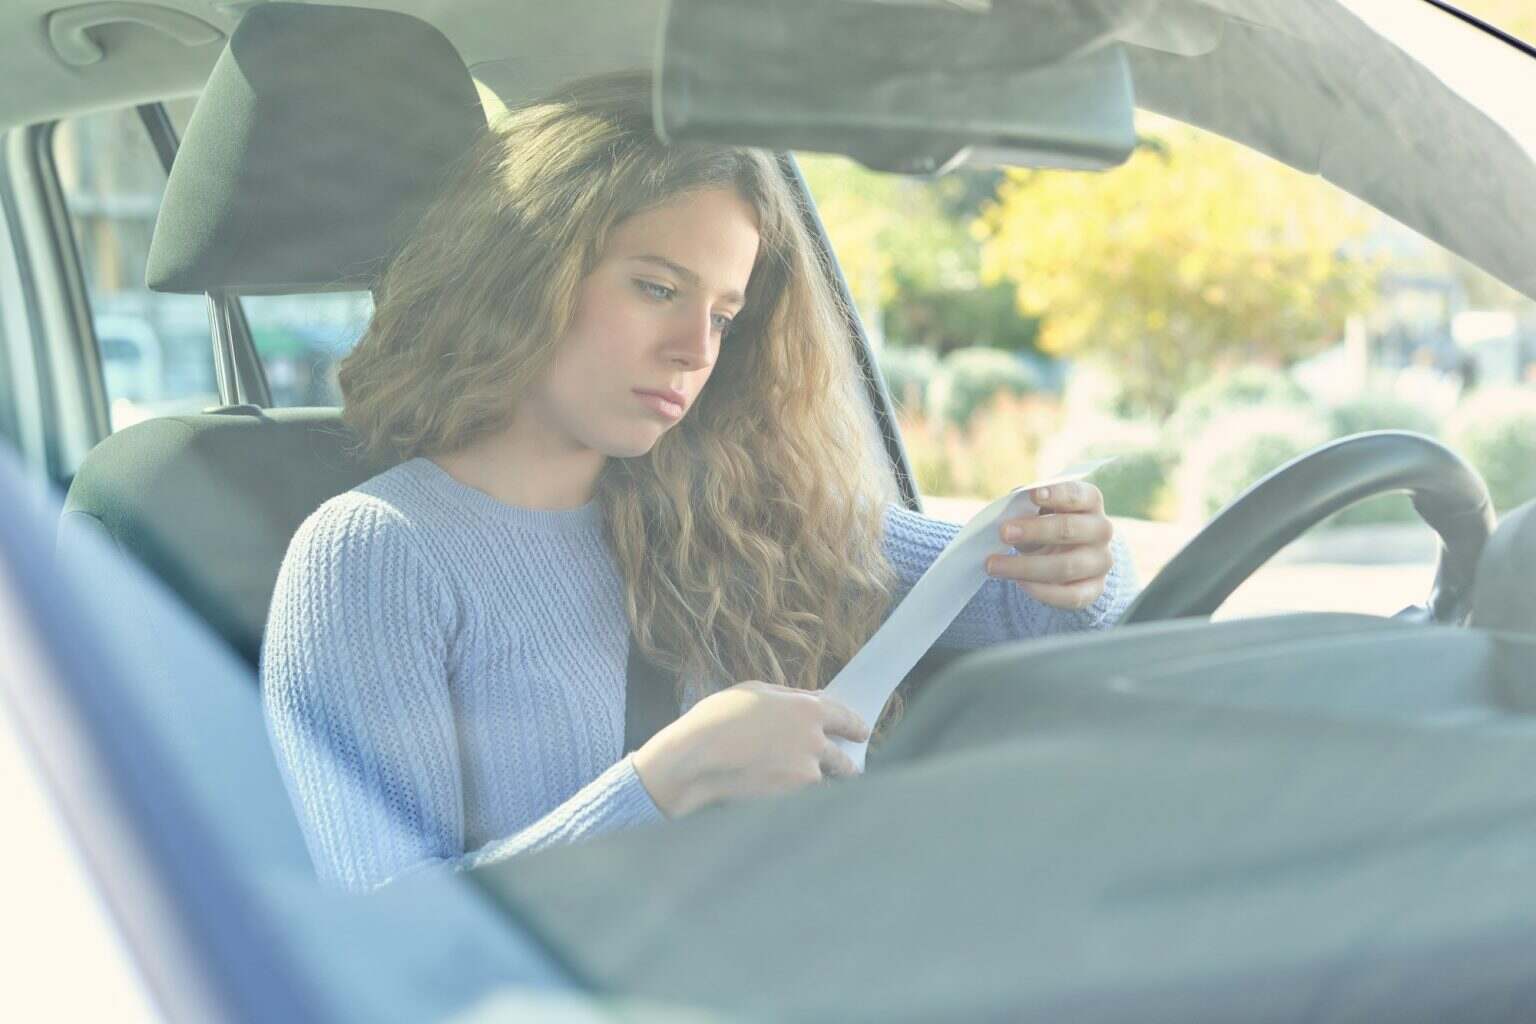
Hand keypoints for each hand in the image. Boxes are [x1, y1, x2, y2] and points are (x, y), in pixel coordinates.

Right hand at [631, 681, 868, 817]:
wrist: (696, 758)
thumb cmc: (719, 718)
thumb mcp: (755, 692)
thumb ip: (790, 697)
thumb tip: (813, 699)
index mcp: (807, 709)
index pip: (845, 718)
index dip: (856, 726)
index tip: (862, 733)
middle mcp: (814, 741)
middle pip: (844, 758)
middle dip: (846, 765)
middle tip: (847, 769)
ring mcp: (805, 773)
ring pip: (827, 782)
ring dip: (823, 784)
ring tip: (811, 787)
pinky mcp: (792, 798)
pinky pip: (807, 799)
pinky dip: (803, 799)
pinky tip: (789, 797)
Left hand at [986, 480, 1114, 610]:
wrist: (1064, 557)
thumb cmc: (1045, 525)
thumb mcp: (1037, 512)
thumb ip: (1027, 508)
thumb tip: (1010, 512)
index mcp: (1090, 503)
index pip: (1080, 495)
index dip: (1057, 494)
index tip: (1032, 495)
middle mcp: (1101, 530)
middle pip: (1070, 528)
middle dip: (1035, 530)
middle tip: (1003, 532)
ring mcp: (1100, 561)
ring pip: (1066, 566)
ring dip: (1026, 566)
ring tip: (994, 565)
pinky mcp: (1095, 589)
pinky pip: (1071, 595)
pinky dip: (1043, 591)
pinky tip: (1019, 583)